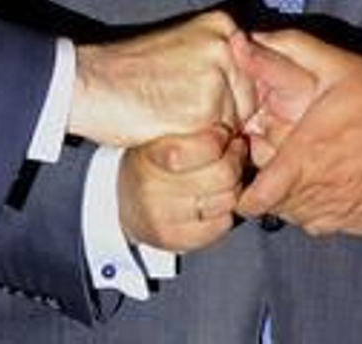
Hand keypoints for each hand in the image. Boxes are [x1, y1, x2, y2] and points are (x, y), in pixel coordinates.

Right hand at [70, 11, 253, 146]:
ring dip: (208, 133)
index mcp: (222, 25)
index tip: (202, 104)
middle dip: (224, 117)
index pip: (255, 73)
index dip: (235, 98)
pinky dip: (195, 146)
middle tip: (182, 114)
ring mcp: (216, 75)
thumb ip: (219, 62)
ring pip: (235, 123)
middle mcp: (226, 45)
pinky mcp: (204, 109)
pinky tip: (168, 129)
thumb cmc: (131, 72)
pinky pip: (216, 142)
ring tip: (171, 118)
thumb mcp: (183, 49)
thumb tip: (257, 94)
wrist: (91, 82)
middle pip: (249, 100)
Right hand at [118, 124, 248, 251]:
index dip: (222, 139)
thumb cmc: (153, 162)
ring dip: (232, 189)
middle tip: (230, 156)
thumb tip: (233, 122)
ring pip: (226, 201)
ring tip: (220, 180)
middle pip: (223, 174)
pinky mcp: (170, 238)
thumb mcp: (166, 133)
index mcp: (151, 151)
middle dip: (235, 163)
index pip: (205, 146)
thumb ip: (195, 126)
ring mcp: (159, 214)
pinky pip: (221, 225)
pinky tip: (212, 203)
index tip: (222, 135)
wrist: (126, 201)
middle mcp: (151, 184)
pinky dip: (224, 214)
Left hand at [235, 29, 361, 235]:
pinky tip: (335, 181)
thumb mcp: (336, 66)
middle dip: (272, 183)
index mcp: (300, 162)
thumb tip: (246, 39)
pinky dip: (322, 207)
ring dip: (296, 196)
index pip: (252, 200)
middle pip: (274, 206)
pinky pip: (325, 223)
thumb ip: (288, 49)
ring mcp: (338, 215)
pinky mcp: (359, 225)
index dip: (245, 186)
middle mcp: (315, 196)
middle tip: (285, 155)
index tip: (254, 162)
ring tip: (311, 166)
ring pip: (299, 216)